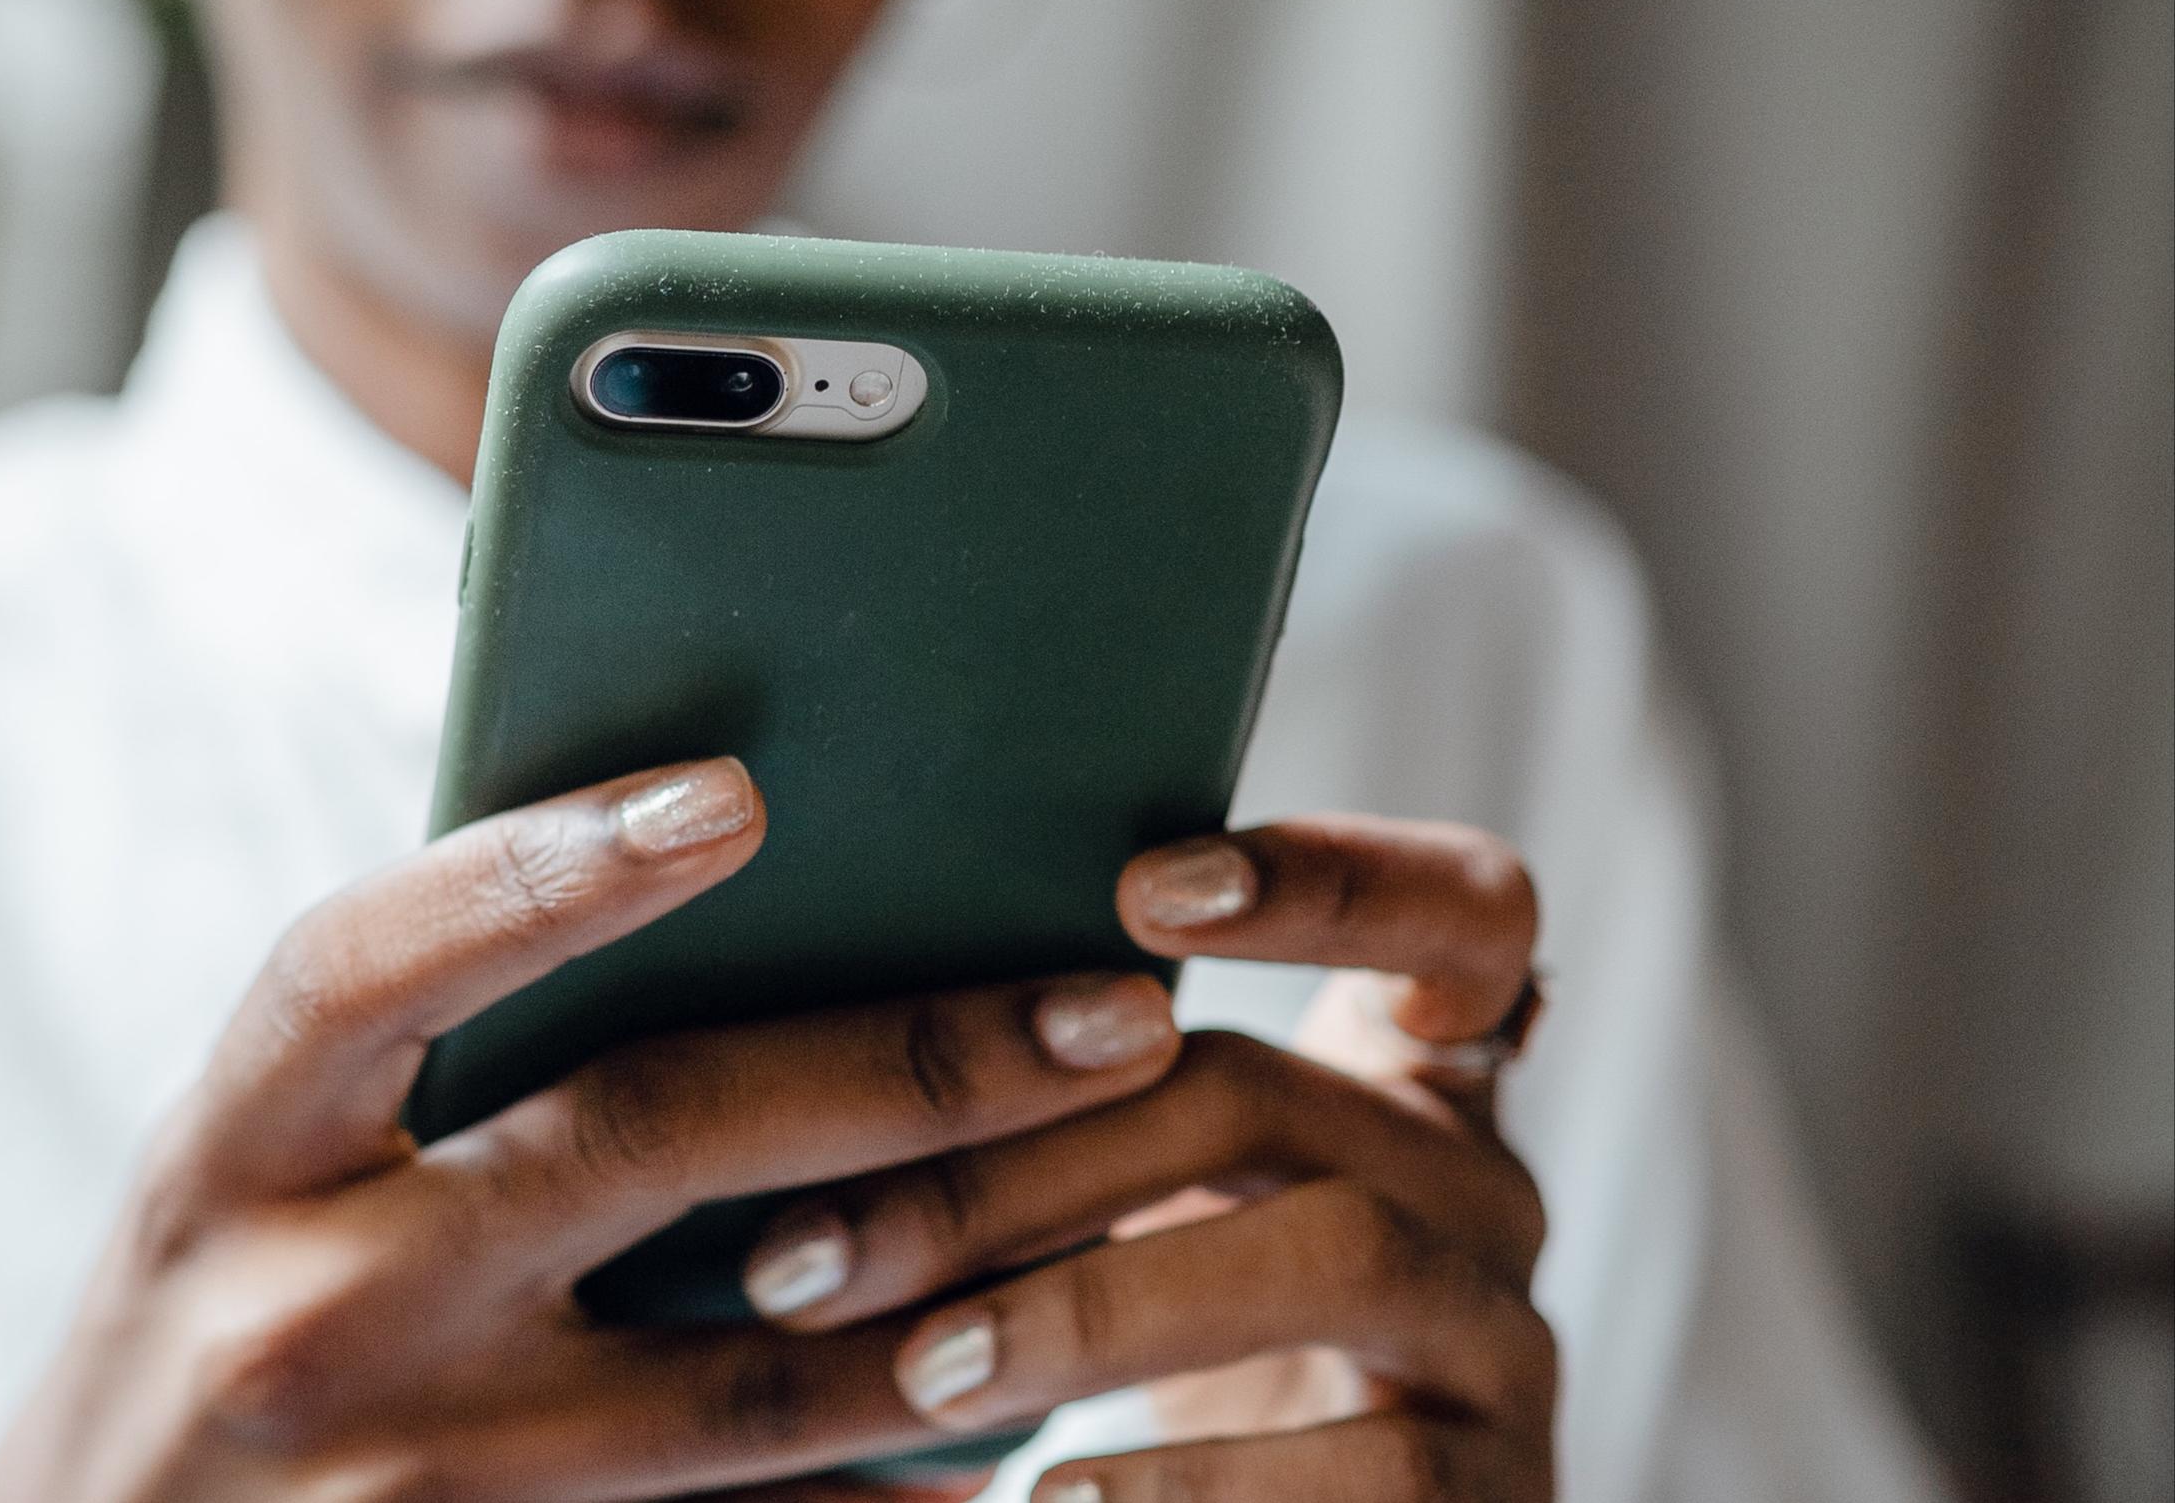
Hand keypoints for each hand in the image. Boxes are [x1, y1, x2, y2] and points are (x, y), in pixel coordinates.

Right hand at [0, 758, 1190, 1501]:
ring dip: (966, 1293)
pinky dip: (888, 1502)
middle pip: (643, 1146)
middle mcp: (304, 1311)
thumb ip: (414, 1063)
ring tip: (1136, 1204)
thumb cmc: (197, 1338)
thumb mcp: (242, 1182)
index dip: (545, 868)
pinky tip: (1015, 1443)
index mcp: (228, 1155)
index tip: (738, 793)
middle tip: (1115, 1008)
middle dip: (910, 1064)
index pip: (368, 967)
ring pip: (751, 1386)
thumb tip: (707, 890)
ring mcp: (407, 1491)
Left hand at [737, 815, 1554, 1501]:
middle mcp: (1483, 1187)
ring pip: (1338, 1253)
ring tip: (924, 1373)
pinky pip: (1380, 1474)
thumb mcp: (1139, 1211)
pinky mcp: (1507, 1500)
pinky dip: (1191, 1489)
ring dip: (1097, 1309)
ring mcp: (1509, 1343)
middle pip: (1271, 1092)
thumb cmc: (1169, 1351)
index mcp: (1407, 1080)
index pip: (1459, 911)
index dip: (1332, 876)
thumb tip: (806, 1016)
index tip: (1139, 885)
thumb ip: (1061, 1101)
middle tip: (813, 1251)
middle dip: (1023, 1158)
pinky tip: (1044, 1497)